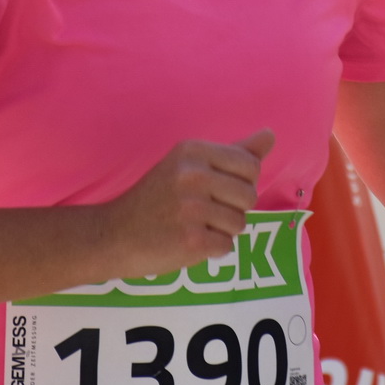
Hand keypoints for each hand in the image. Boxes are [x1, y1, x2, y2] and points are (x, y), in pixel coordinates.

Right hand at [101, 130, 273, 280]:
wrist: (113, 234)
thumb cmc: (157, 199)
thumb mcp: (189, 164)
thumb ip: (234, 151)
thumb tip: (270, 135)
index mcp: (193, 150)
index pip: (250, 166)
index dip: (240, 183)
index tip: (214, 189)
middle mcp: (193, 175)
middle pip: (249, 196)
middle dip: (232, 208)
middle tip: (201, 211)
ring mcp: (191, 208)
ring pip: (240, 224)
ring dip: (221, 231)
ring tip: (193, 226)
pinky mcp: (191, 240)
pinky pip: (226, 246)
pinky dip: (212, 250)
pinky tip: (188, 241)